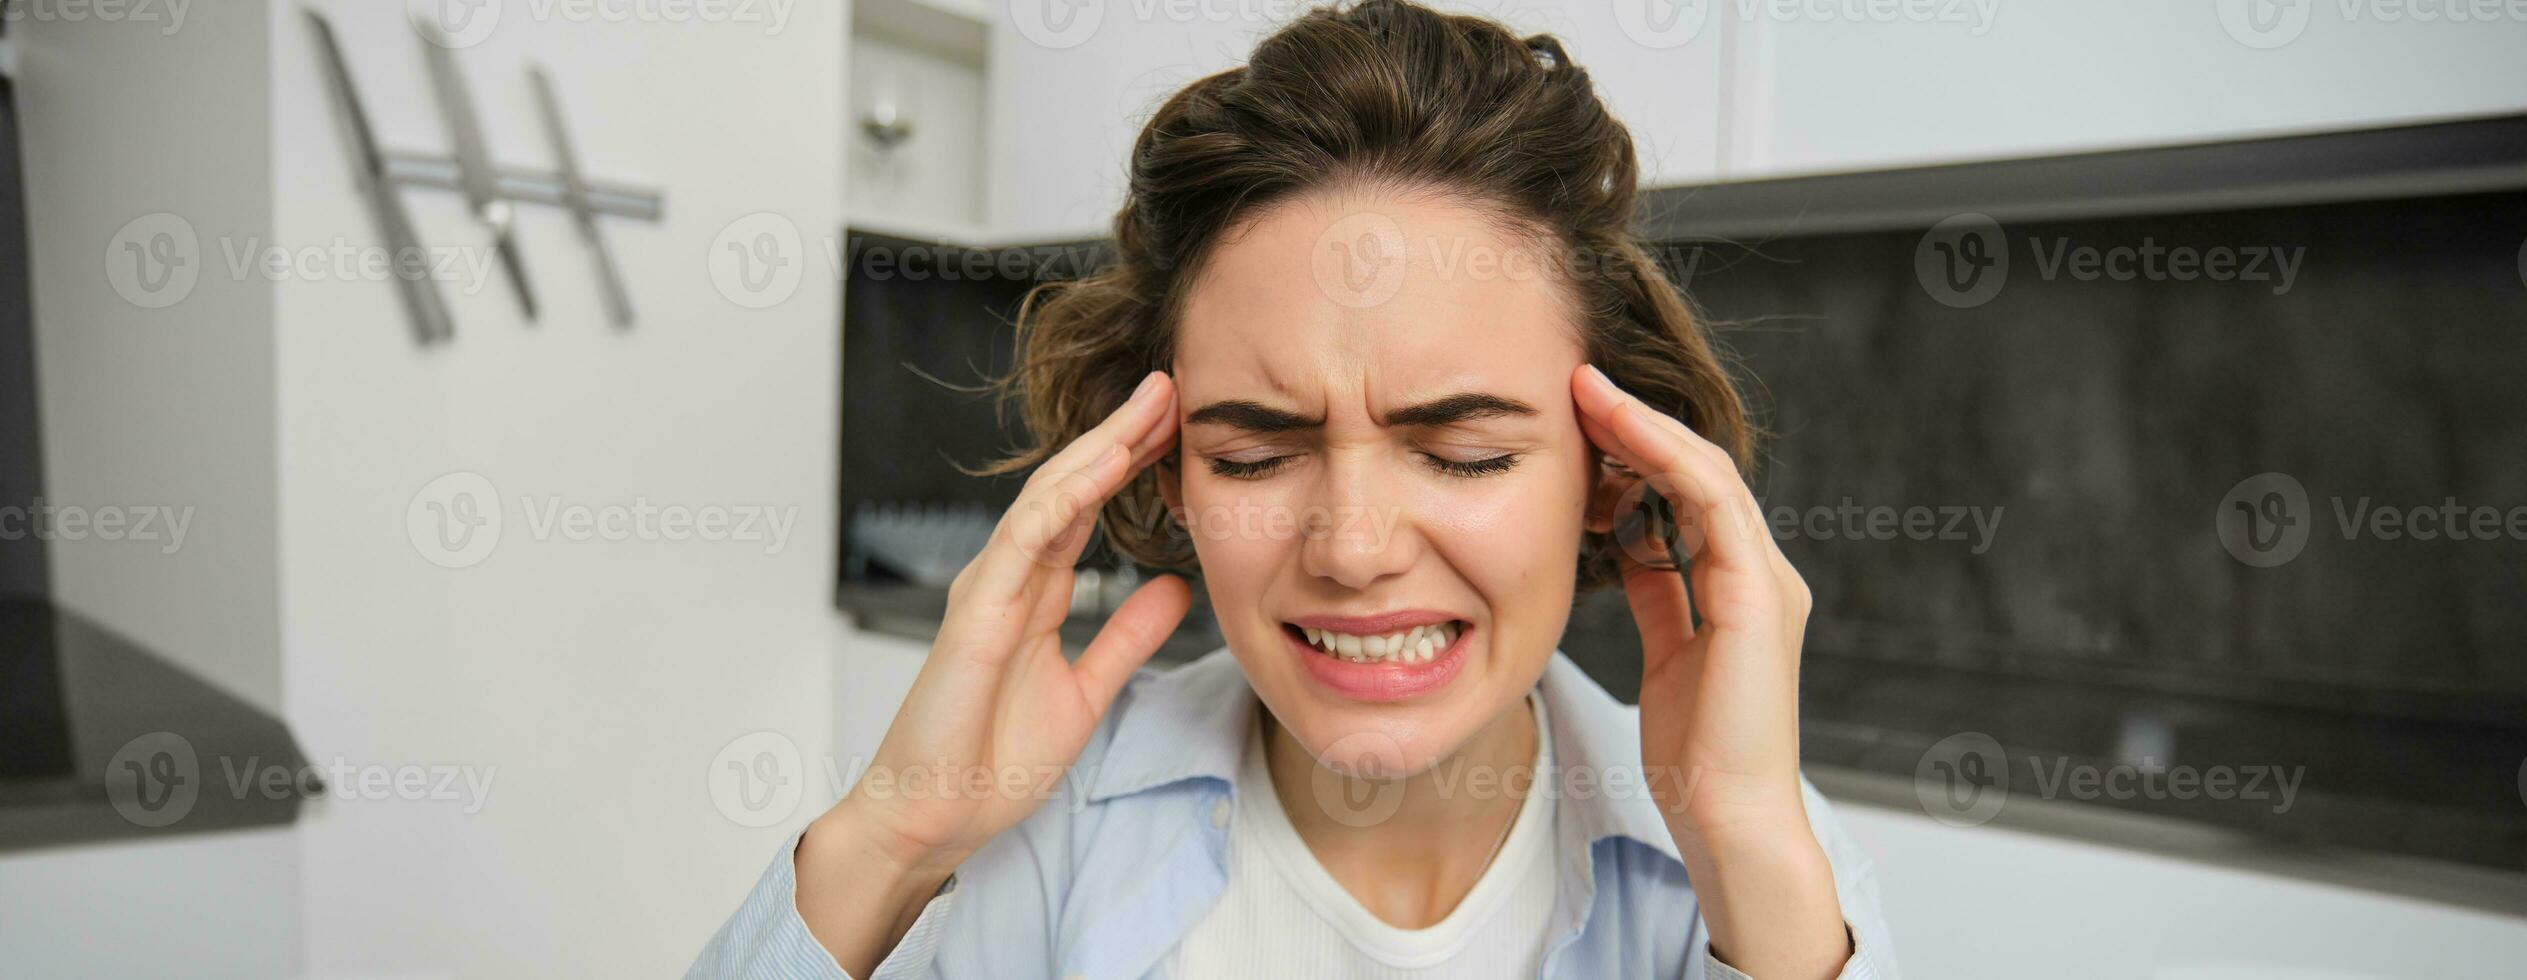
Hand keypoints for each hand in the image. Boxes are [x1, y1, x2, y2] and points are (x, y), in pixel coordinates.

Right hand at [798, 370, 1190, 972]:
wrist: (936, 816)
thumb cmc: (989, 760)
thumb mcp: (1086, 691)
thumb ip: (1125, 638)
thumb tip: (1175, 590)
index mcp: (1032, 593)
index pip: (1088, 508)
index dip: (1131, 462)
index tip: (1180, 424)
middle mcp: (1008, 577)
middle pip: (1071, 486)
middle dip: (1121, 433)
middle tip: (1173, 385)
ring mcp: (988, 588)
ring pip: (1049, 497)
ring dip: (1100, 446)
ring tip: (1150, 404)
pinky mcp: (977, 611)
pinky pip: (1024, 538)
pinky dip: (1065, 497)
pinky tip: (1104, 463)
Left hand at [1572, 364, 1846, 978]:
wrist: (1729, 817)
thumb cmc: (1697, 753)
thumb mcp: (1664, 655)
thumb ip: (1657, 595)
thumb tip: (1624, 544)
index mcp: (1739, 588)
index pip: (1685, 496)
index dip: (1635, 451)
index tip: (1578, 419)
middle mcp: (1760, 574)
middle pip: (1697, 472)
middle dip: (1636, 425)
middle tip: (1577, 383)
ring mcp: (1766, 581)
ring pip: (1706, 474)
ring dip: (1646, 428)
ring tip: (1589, 391)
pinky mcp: (1760, 596)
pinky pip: (1712, 504)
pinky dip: (1666, 461)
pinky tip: (1620, 435)